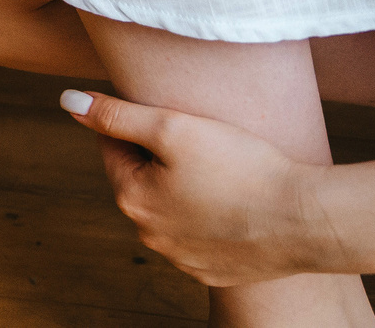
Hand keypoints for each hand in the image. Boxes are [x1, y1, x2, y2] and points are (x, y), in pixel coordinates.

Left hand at [60, 89, 335, 285]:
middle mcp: (151, 236)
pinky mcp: (216, 272)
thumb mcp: (172, 126)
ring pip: (171, 209)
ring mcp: (183, 259)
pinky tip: (236, 201)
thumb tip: (67, 101)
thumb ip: (115, 114)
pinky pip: (201, 236)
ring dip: (185, 188)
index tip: (171, 116)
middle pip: (141, 179)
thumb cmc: (241, 166)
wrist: (307, 220)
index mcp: (133, 199)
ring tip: (223, 170)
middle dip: (160, 157)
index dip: (140, 123)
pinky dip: (211, 217)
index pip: (114, 146)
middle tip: (201, 142)